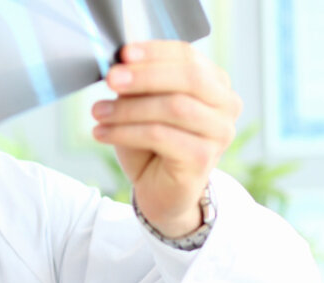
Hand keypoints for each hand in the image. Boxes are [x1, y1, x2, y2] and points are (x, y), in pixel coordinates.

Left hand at [91, 41, 240, 236]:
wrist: (159, 190)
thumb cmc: (150, 144)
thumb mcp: (140, 106)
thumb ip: (136, 86)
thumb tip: (118, 67)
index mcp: (214, 83)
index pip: (187, 56)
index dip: (155, 51)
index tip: (123, 53)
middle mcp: (225, 105)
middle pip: (188, 78)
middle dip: (145, 76)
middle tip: (111, 79)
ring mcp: (219, 132)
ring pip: (173, 108)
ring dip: (129, 108)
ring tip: (98, 112)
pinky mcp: (204, 158)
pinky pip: (161, 136)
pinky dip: (126, 132)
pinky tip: (102, 133)